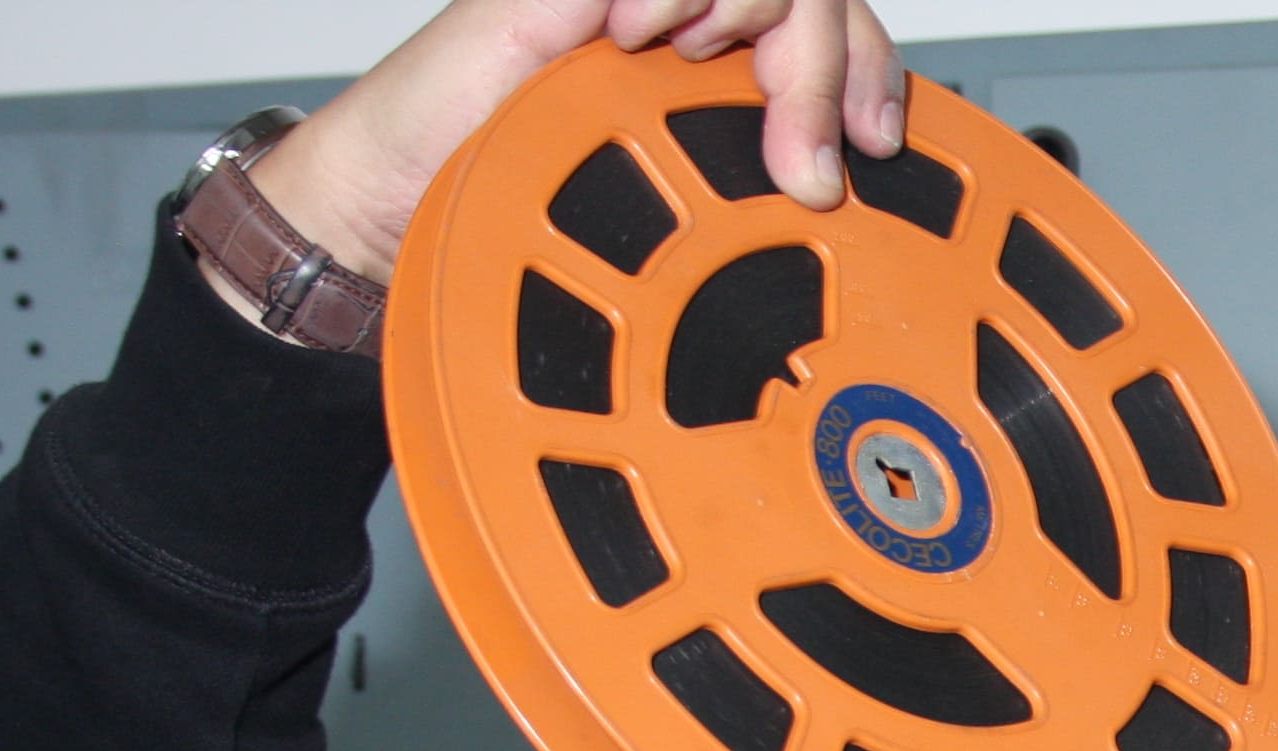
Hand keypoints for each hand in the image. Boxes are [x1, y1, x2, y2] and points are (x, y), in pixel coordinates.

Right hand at [230, 0, 901, 292]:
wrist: (405, 194)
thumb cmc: (528, 200)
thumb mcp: (680, 204)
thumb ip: (759, 184)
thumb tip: (837, 190)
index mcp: (723, 64)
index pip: (838, 31)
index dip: (871, 75)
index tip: (872, 145)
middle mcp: (688, 12)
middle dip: (827, 69)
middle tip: (803, 158)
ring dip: (758, 14)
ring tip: (699, 64)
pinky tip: (640, 31)